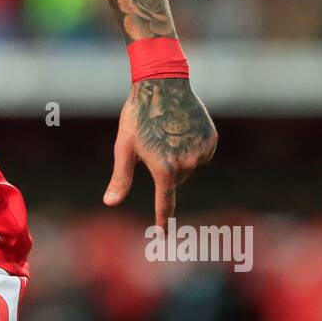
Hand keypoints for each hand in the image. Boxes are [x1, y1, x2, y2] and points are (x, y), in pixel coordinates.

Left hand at [103, 78, 216, 228]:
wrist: (162, 84)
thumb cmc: (137, 116)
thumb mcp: (124, 147)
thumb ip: (120, 177)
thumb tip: (110, 202)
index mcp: (163, 168)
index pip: (164, 202)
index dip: (162, 220)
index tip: (163, 236)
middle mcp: (186, 163)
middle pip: (175, 181)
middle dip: (164, 170)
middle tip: (153, 143)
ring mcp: (201, 152)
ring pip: (188, 167)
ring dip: (178, 158)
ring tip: (167, 132)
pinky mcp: (211, 140)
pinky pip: (200, 153)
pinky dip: (191, 147)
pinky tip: (181, 128)